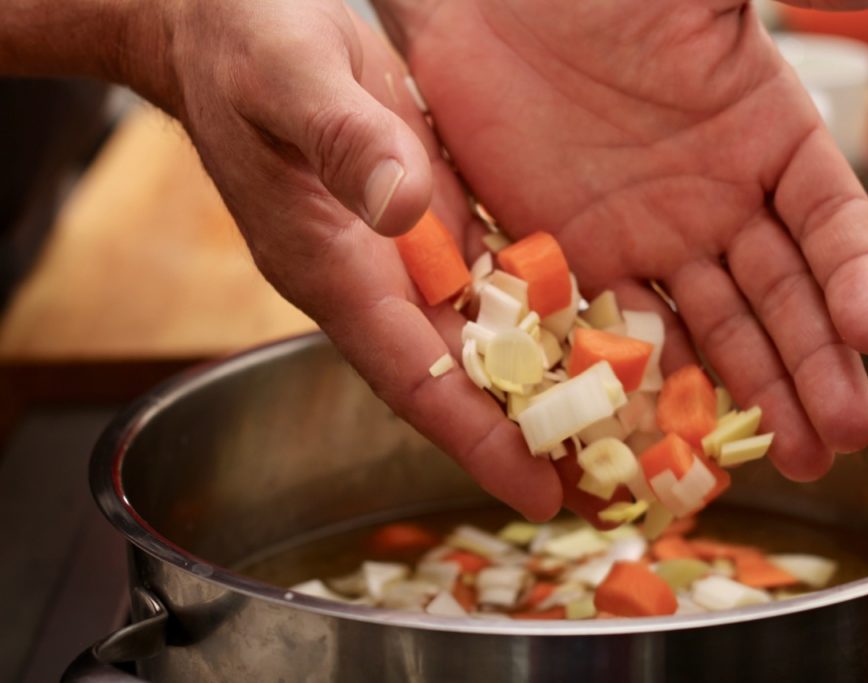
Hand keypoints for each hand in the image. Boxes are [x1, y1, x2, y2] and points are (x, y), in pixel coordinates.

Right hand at [142, 1, 563, 518]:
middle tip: (599, 487)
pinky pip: (488, 276)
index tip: (533, 491)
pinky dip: (535, 312)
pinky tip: (588, 335)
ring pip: (481, 335)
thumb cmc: (245, 44)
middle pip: (458, 376)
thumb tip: (401, 206)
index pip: (411, 374)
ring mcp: (404, 249)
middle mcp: (374, 276)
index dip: (472, 437)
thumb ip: (342, 141)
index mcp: (332, 265)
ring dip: (538, 384)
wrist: (230, 23)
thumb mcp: (288, 78)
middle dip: (523, 433)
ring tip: (610, 428)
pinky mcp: (428, 215)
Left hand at [373, 0, 867, 479]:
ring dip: (755, 390)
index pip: (829, 218)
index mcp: (765, 133)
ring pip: (716, 326)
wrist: (480, 0)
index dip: (854, 275)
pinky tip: (681, 428)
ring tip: (796, 455)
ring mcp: (648, 234)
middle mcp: (716, 198)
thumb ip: (781, 1)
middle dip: (815, 365)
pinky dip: (652, 378)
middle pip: (782, 294)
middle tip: (845, 437)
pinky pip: (623, 328)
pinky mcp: (579, 256)